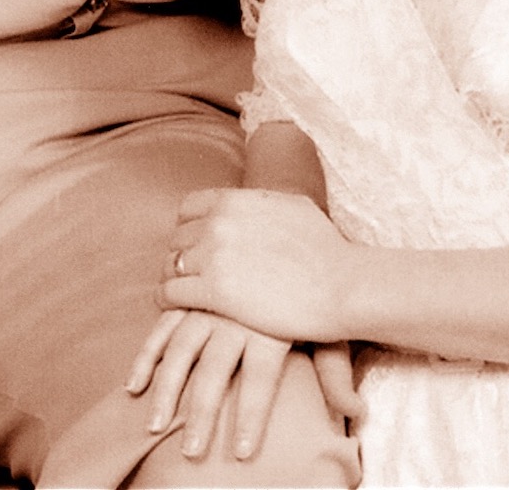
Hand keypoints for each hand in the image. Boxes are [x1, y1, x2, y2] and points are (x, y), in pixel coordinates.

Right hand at [127, 310, 361, 463]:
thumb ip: (335, 372)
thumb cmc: (309, 288)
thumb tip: (358, 413)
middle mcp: (237, 316)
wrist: (285, 226)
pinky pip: (164, 322)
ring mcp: (209, 299)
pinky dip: (147, 351)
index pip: (260, 382)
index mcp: (270, 329)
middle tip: (193, 454)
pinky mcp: (190, 290)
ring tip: (155, 425)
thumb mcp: (324, 328)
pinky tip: (135, 382)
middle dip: (202, 417)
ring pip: (180, 349)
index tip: (244, 453)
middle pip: (215, 374)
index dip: (252, 418)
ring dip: (165, 390)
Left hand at [161, 188, 356, 350]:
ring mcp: (214, 256)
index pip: (188, 209)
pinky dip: (167, 300)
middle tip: (189, 275)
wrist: (341, 285)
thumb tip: (258, 200)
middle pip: (177, 238)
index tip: (196, 246)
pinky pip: (171, 293)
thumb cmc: (326, 249)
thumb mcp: (292, 206)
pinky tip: (175, 308)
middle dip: (182, 256)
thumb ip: (263, 202)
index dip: (190, 229)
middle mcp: (219, 222)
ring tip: (179, 292)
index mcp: (235, 200)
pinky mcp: (214, 292)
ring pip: (170, 265)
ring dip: (172, 278)